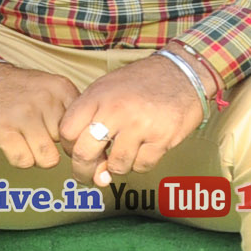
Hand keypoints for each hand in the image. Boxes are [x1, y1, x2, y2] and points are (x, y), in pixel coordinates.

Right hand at [0, 62, 80, 170]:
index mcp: (61, 89)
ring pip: (48, 159)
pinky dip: (20, 159)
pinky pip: (24, 161)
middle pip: (66, 147)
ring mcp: (23, 115)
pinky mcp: (2, 130)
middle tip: (38, 137)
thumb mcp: (48, 88)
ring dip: (37, 157)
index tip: (63, 141)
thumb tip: (91, 144)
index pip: (84, 130)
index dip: (74, 140)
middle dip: (54, 147)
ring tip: (26, 143)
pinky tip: (13, 146)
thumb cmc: (15, 89)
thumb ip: (68, 110)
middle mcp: (45, 100)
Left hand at [59, 56, 204, 186]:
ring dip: (117, 167)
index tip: (76, 153)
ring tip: (122, 155)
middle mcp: (115, 111)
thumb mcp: (106, 88)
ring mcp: (139, 126)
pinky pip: (141, 166)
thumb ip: (90, 117)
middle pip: (85, 153)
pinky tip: (142, 151)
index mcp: (97, 97)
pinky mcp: (162, 138)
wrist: (183, 74)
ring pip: (115, 165)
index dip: (69, 148)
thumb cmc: (141, 83)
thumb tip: (82, 156)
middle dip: (84, 170)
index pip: (67, 132)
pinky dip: (140, 164)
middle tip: (88, 176)